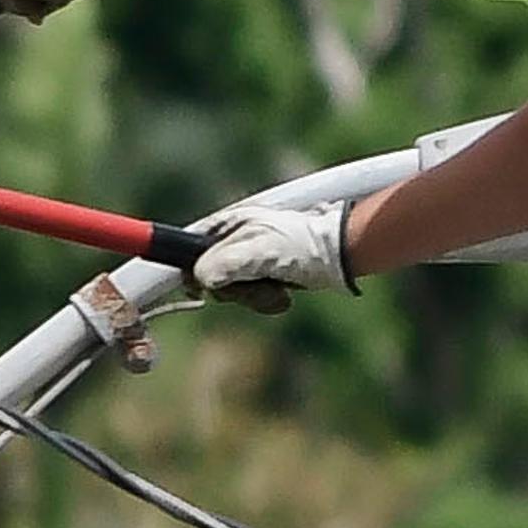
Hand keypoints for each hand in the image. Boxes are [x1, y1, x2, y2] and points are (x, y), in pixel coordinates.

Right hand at [190, 195, 357, 309]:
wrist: (338, 256)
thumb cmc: (301, 245)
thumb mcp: (259, 251)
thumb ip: (226, 263)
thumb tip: (201, 279)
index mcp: (226, 226)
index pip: (189, 249)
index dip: (191, 271)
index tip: (198, 290)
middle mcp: (233, 242)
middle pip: (210, 277)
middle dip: (234, 290)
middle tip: (258, 284)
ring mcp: (248, 261)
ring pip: (232, 293)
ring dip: (255, 297)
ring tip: (277, 288)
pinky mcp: (263, 278)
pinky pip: (252, 299)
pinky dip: (268, 301)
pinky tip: (284, 293)